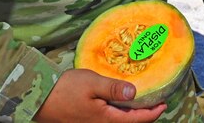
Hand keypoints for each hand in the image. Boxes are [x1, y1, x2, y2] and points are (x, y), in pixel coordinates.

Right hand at [34, 69, 165, 122]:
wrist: (39, 99)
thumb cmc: (65, 89)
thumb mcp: (92, 83)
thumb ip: (114, 89)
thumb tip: (135, 94)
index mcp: (106, 120)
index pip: (137, 120)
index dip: (152, 113)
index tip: (164, 104)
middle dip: (145, 115)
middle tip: (156, 102)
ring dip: (132, 115)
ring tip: (142, 102)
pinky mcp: (86, 122)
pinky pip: (109, 121)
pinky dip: (120, 114)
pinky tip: (121, 103)